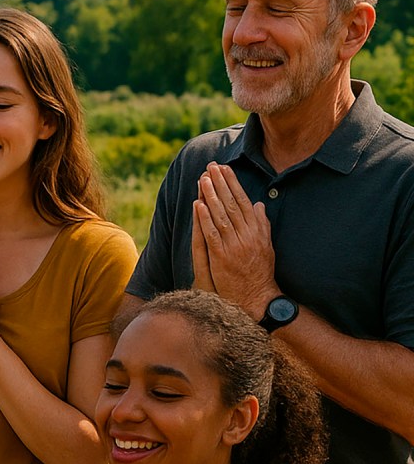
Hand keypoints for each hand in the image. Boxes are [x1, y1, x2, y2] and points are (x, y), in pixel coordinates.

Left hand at [193, 164, 280, 318]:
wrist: (257, 297)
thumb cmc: (261, 272)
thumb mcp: (266, 245)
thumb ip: (262, 224)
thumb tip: (259, 204)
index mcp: (257, 230)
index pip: (243, 201)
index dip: (233, 184)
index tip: (225, 169)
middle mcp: (247, 235)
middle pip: (232, 204)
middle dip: (221, 183)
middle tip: (211, 166)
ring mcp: (235, 246)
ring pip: (221, 215)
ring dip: (211, 196)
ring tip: (203, 179)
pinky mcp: (222, 257)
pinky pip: (212, 234)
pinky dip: (205, 219)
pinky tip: (198, 205)